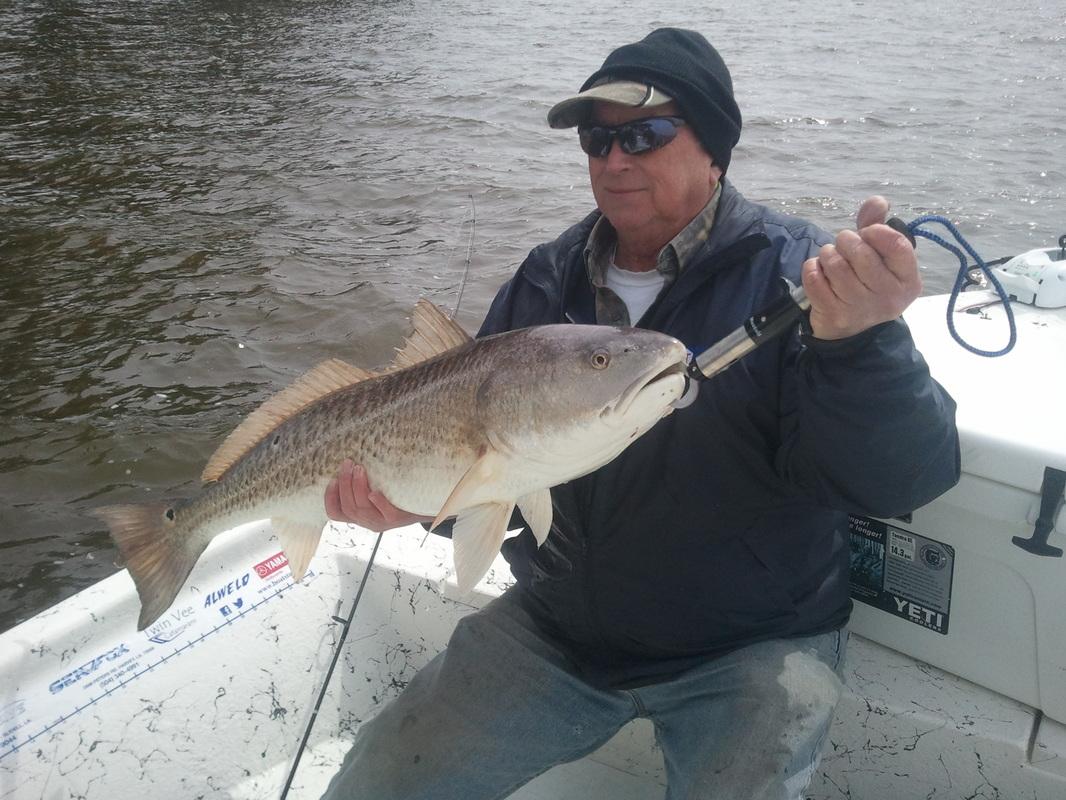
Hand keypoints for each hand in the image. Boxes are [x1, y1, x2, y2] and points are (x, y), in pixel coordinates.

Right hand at [324, 459, 432, 530]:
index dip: (329, 498)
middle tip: (347, 464)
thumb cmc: (397, 495)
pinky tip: (374, 492)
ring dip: (357, 487)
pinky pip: (384, 513)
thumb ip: (363, 483)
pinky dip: (377, 502)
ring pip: (362, 508)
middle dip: (345, 484)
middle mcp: (367, 521)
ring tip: (359, 468)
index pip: (335, 513)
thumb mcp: (377, 491)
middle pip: (348, 507)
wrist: (425, 507)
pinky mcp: (396, 519)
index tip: (331, 479)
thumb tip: (350, 458)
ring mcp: (381, 522)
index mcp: (359, 516)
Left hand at [802, 196, 920, 339]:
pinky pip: (814, 277)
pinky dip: (812, 268)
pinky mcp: (834, 314)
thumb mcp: (880, 257)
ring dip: (827, 254)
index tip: (867, 232)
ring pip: (835, 263)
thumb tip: (877, 202)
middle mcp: (889, 296)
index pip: (897, 245)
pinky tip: (819, 273)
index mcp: (908, 280)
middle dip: (846, 240)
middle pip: (862, 253)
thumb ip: (877, 226)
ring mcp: (860, 308)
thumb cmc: (867, 284)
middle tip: (844, 244)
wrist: (850, 329)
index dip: (877, 231)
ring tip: (831, 259)